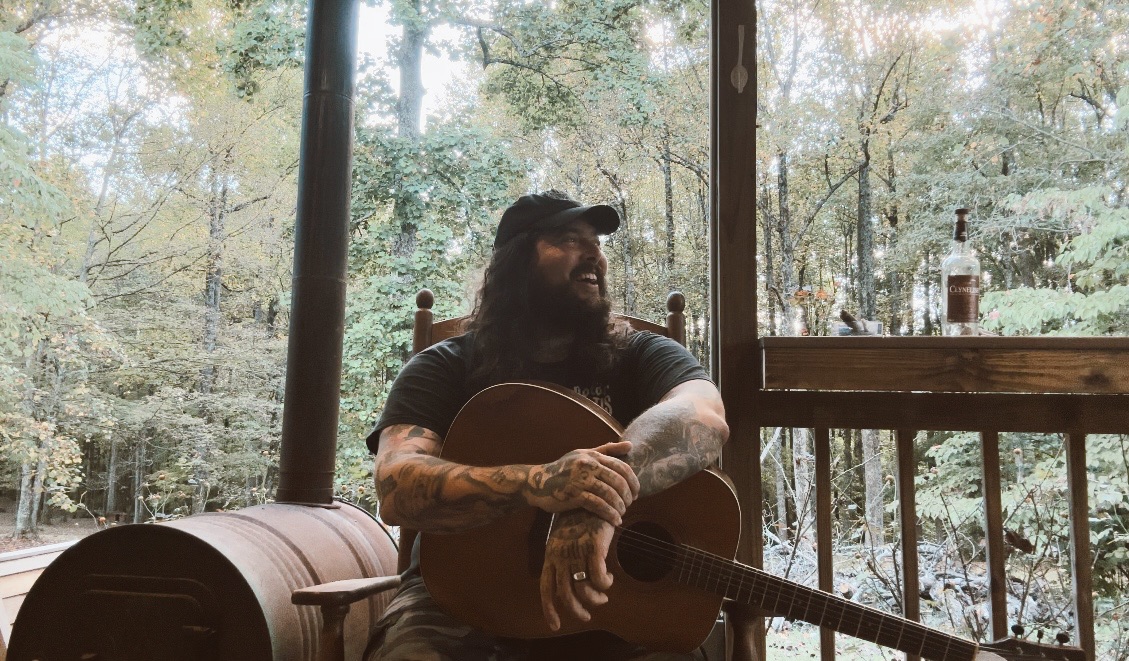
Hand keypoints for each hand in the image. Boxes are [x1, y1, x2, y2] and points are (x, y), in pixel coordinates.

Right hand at [524, 440, 638, 525]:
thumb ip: (607, 450)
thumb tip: (630, 445)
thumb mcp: (583, 455)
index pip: (622, 467)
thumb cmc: (563, 469)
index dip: (633, 481)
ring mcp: (580, 480)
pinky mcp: (574, 494)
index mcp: (593, 456)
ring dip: (619, 507)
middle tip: (629, 505)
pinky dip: (609, 514)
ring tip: (621, 514)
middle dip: (627, 496)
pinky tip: (615, 521)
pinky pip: (598, 505)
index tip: (636, 493)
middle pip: (618, 481)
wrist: (537, 482)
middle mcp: (588, 465)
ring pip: (610, 494)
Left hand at [539, 510, 615, 630]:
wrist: (590, 496)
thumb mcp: (563, 540)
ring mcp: (577, 552)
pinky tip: (609, 580)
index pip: (546, 589)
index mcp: (550, 555)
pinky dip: (604, 584)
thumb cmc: (578, 520)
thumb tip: (569, 583)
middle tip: (587, 616)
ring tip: (602, 597)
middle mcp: (560, 556)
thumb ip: (563, 560)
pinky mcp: (594, 546)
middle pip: (566, 595)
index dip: (550, 610)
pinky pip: (599, 576)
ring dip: (595, 599)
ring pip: (583, 589)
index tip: (556, 626)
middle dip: (577, 611)